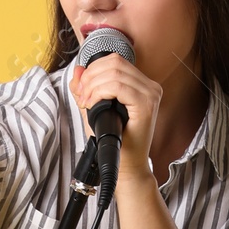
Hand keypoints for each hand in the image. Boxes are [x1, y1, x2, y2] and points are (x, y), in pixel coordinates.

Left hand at [70, 48, 162, 178]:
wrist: (128, 167)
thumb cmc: (116, 142)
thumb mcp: (95, 110)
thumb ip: (86, 89)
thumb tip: (78, 70)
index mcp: (141, 85)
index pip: (115, 61)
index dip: (93, 70)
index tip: (81, 90)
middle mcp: (150, 86)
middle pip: (114, 63)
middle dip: (90, 77)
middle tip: (81, 97)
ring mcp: (150, 94)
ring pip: (114, 72)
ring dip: (93, 86)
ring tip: (86, 103)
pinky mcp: (146, 105)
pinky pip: (119, 86)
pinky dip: (100, 92)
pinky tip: (93, 105)